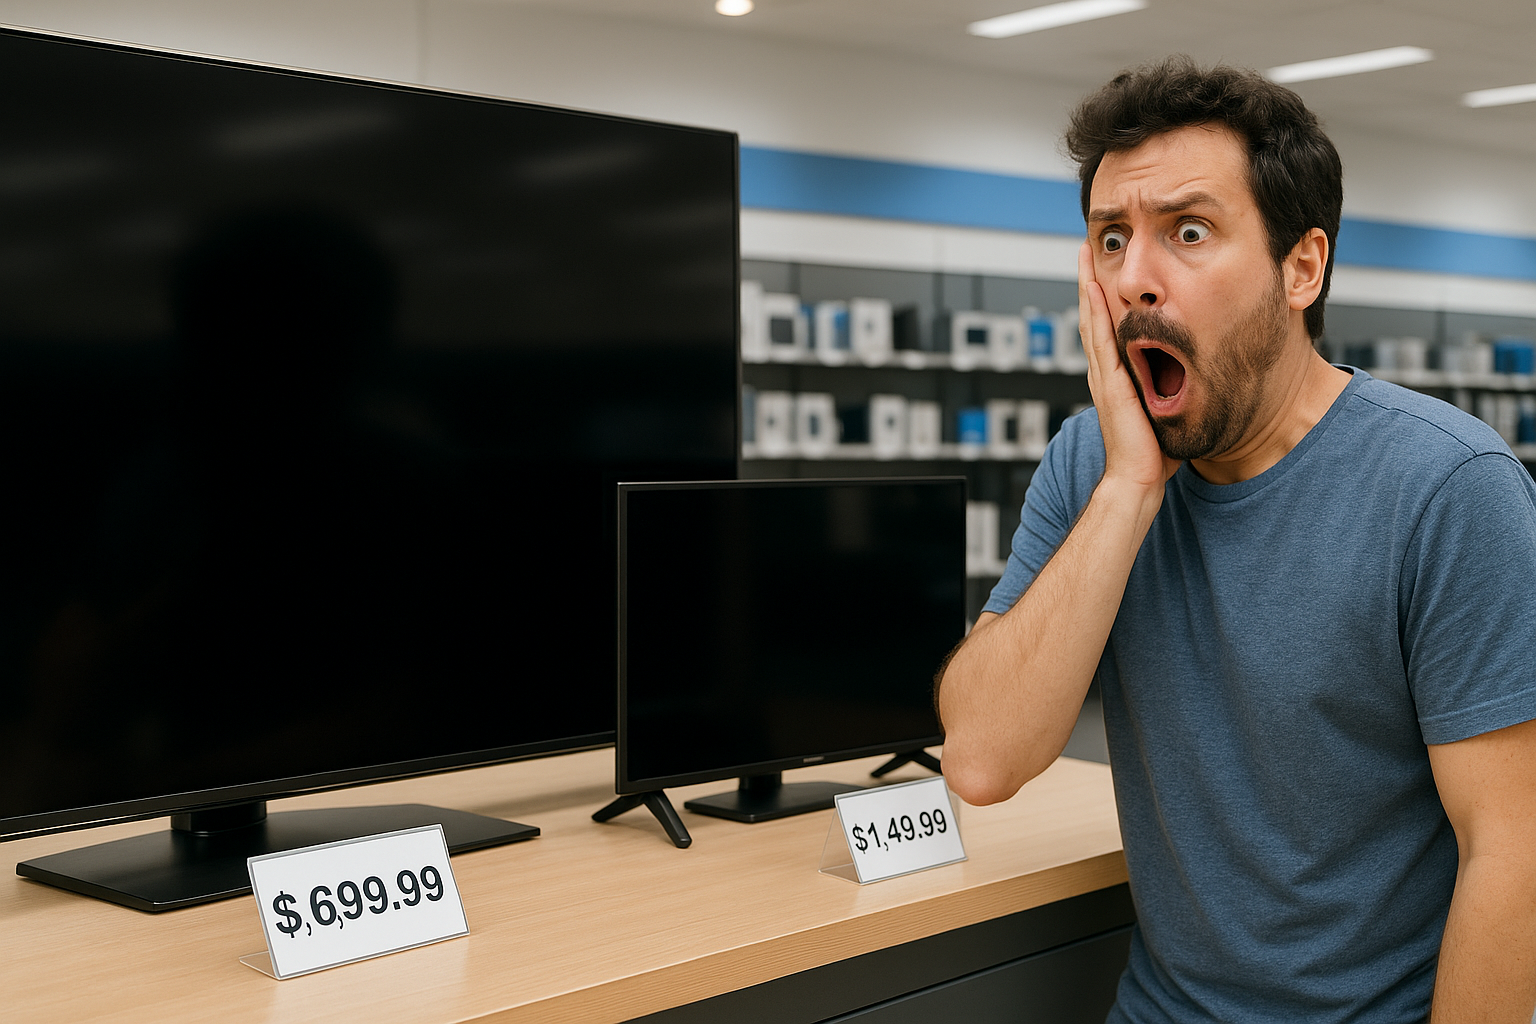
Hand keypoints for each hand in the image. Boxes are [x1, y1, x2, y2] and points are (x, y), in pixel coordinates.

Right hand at [1078, 241, 1180, 493]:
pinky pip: (1099, 337)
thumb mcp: (1165, 412)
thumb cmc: (1155, 455)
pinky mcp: (1109, 381)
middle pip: (1095, 317)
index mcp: (1119, 378)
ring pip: (1093, 319)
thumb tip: (1193, 381)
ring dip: (1089, 285)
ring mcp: (1103, 375)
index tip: (1105, 272)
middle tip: (1089, 249)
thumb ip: (1171, 392)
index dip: (1105, 300)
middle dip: (1092, 282)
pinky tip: (1094, 286)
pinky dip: (1095, 310)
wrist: (1138, 480)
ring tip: (1086, 255)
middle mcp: (1105, 372)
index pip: (1109, 330)